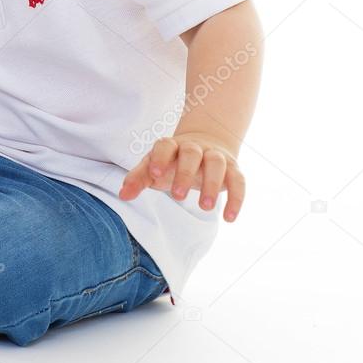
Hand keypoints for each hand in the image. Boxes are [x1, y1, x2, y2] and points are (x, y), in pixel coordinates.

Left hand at [118, 133, 244, 222]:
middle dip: (184, 173)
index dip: (160, 158)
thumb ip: (138, 179)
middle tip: (177, 197)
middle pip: (191, 153)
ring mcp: (215, 156)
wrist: (205, 145)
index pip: (165, 145)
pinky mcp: (233, 169)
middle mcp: (194, 147)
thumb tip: (123, 195)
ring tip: (205, 207)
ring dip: (212, 184)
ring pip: (217, 164)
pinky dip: (236, 198)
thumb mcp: (155, 168)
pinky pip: (239, 180)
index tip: (155, 175)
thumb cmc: (172, 162)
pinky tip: (230, 217)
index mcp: (172, 146)